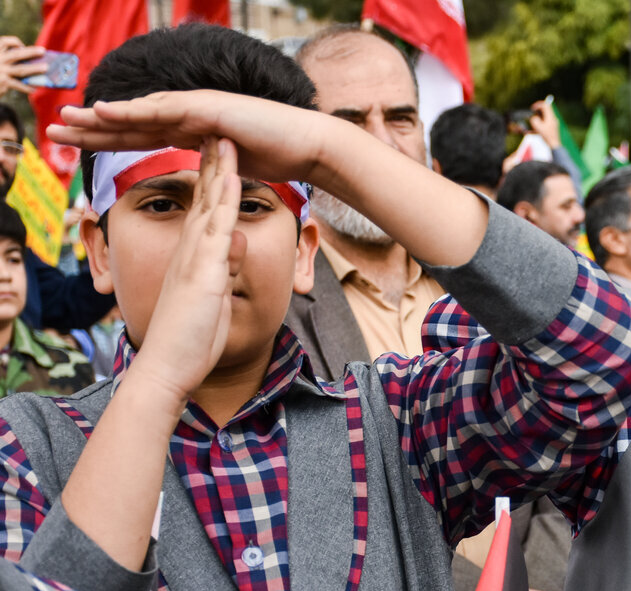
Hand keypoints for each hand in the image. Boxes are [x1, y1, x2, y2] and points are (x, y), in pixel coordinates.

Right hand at [0, 36, 45, 96]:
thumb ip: (8, 60)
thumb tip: (31, 62)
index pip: (5, 42)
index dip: (15, 42)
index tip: (23, 47)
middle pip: (16, 54)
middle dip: (31, 52)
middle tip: (43, 51)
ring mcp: (1, 71)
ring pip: (21, 69)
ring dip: (35, 68)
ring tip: (45, 68)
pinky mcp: (3, 82)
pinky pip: (19, 84)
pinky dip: (27, 87)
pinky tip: (34, 89)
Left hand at [50, 89, 330, 185]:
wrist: (309, 145)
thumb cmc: (282, 157)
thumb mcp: (235, 167)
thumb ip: (214, 167)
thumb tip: (207, 178)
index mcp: (192, 131)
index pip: (142, 136)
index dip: (109, 141)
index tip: (80, 148)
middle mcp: (189, 115)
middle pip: (132, 122)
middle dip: (92, 128)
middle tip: (56, 130)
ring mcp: (198, 108)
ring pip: (140, 112)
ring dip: (102, 116)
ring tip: (68, 119)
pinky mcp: (210, 109)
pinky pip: (165, 109)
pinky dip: (134, 110)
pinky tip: (107, 110)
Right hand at [129, 136, 243, 400]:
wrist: (167, 366)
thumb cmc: (189, 339)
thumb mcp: (212, 296)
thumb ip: (224, 267)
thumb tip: (235, 242)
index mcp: (192, 257)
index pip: (205, 210)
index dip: (213, 181)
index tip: (220, 154)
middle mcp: (190, 251)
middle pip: (204, 197)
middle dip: (212, 163)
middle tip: (218, 128)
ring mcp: (194, 258)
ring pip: (208, 204)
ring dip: (218, 169)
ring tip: (223, 136)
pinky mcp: (202, 271)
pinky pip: (215, 229)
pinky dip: (224, 202)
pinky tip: (232, 178)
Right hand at [529, 100, 560, 148]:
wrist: (554, 145)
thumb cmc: (547, 136)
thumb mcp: (538, 127)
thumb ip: (534, 120)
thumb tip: (533, 118)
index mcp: (550, 116)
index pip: (545, 105)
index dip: (538, 105)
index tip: (532, 109)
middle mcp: (553, 118)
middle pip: (545, 110)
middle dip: (537, 112)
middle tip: (532, 116)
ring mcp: (553, 123)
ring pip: (545, 116)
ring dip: (538, 118)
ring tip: (533, 125)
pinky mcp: (552, 128)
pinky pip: (545, 123)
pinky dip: (540, 124)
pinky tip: (536, 131)